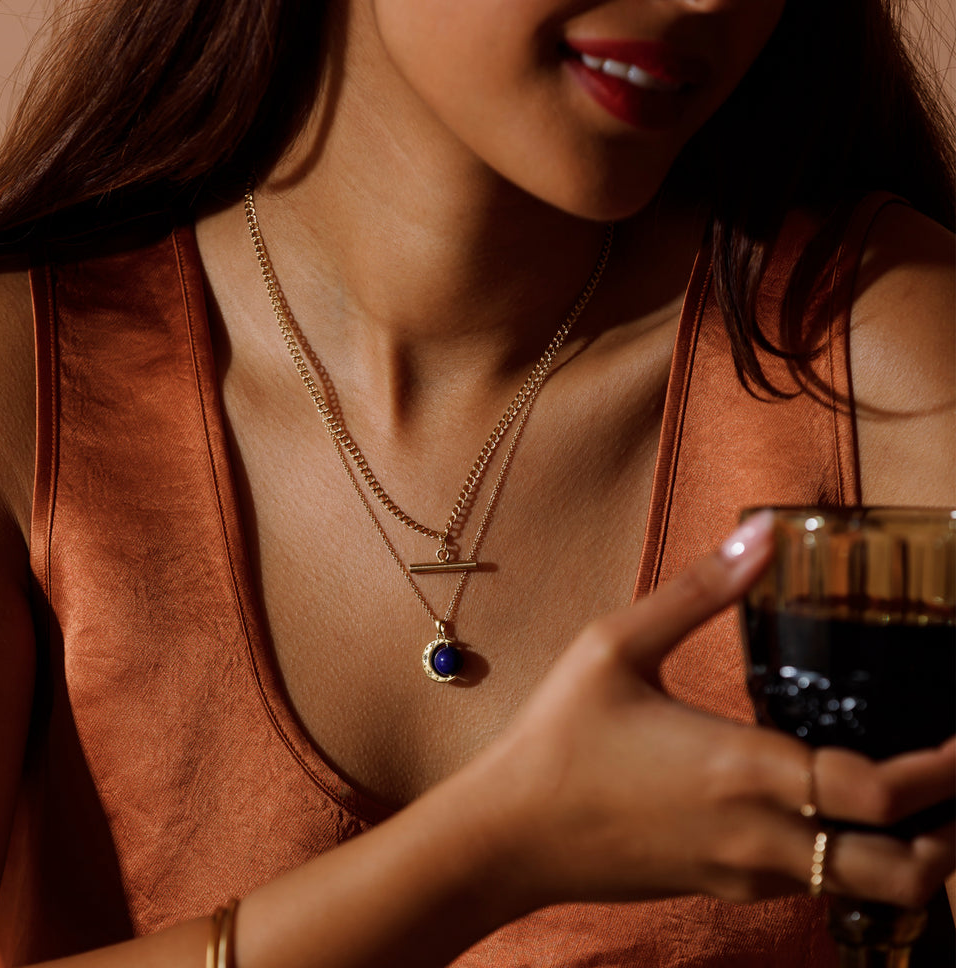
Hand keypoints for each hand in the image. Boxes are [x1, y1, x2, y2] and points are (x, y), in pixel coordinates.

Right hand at [459, 513, 955, 913]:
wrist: (509, 834)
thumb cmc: (558, 737)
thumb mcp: (614, 645)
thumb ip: (699, 590)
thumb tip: (763, 532)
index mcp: (739, 768)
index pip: (879, 795)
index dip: (942, 773)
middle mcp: (756, 834)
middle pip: (901, 870)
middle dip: (948, 834)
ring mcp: (741, 872)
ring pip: (864, 889)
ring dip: (909, 852)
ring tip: (919, 803)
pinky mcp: (720, 886)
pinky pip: (812, 887)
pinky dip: (851, 860)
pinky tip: (835, 815)